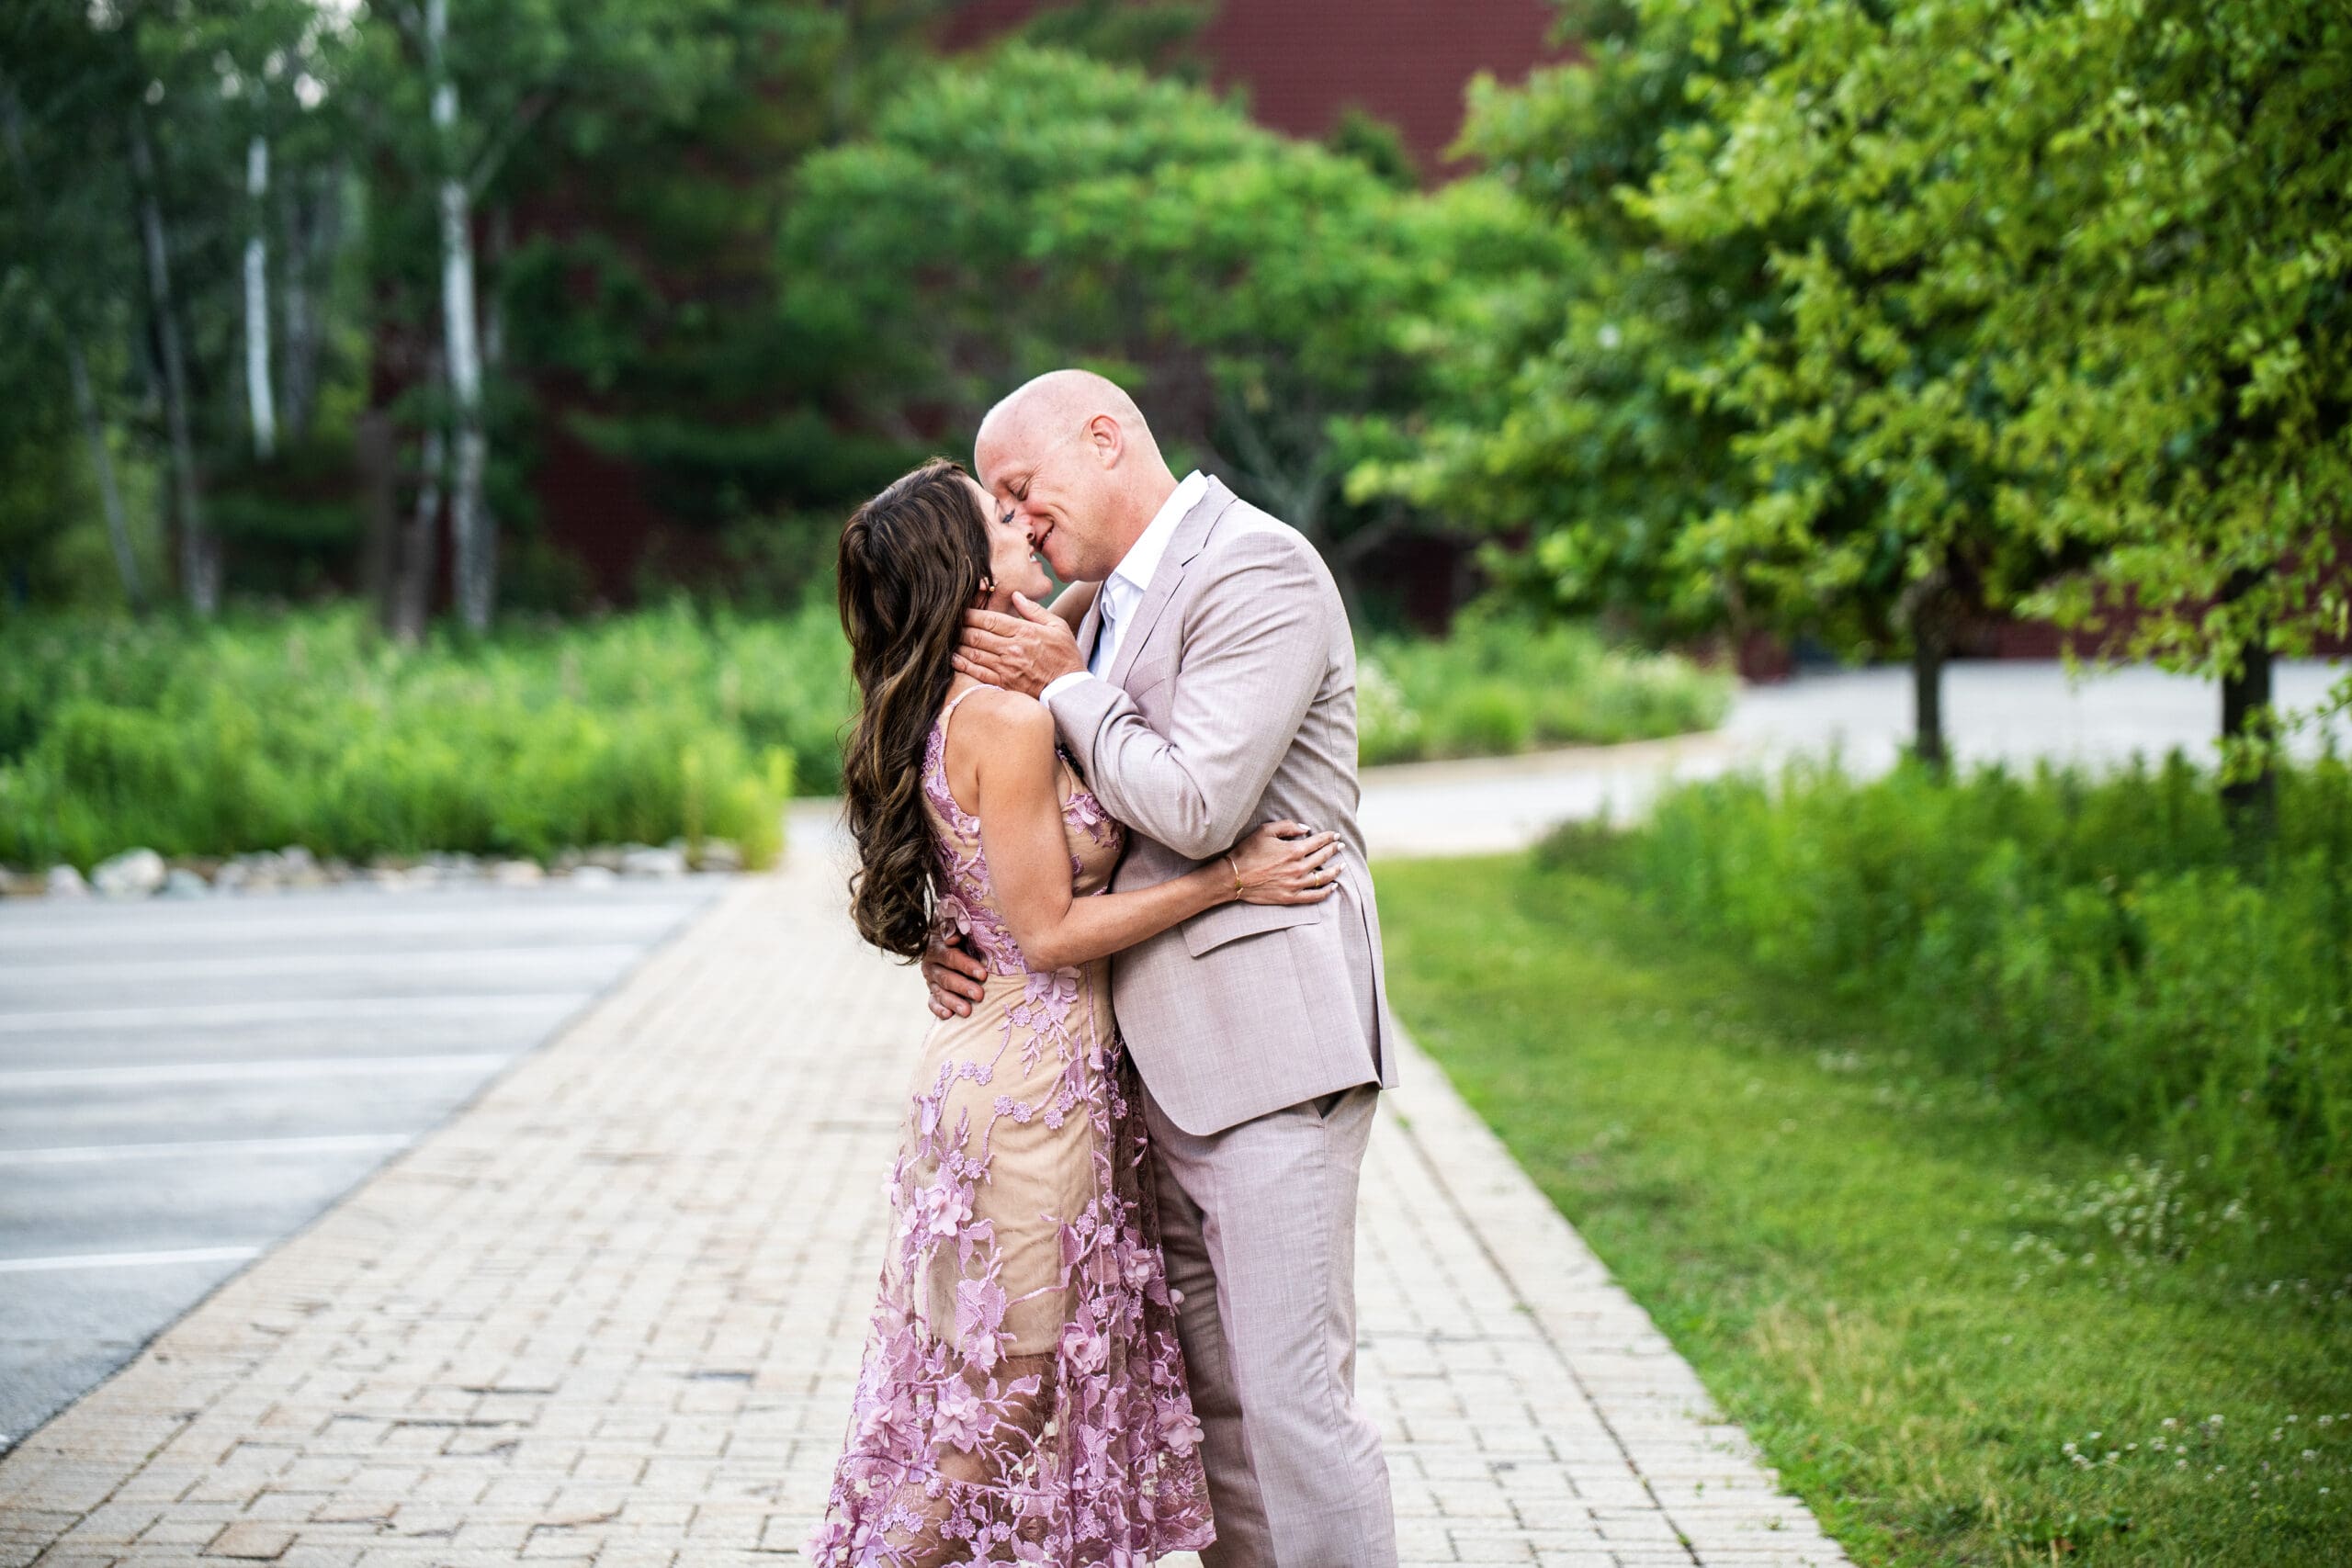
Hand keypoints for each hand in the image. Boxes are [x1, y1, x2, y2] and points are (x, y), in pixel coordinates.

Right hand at [922, 920, 988, 1018]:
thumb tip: (952, 938)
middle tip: (979, 995)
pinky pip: (932, 1003)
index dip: (966, 966)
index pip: (950, 957)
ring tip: (968, 1011)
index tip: (983, 974)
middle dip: (963, 987)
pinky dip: (939, 1009)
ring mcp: (931, 980)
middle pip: (946, 978)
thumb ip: (953, 928)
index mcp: (936, 948)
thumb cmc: (960, 935)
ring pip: (940, 992)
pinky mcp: (932, 992)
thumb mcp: (956, 927)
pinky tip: (949, 1015)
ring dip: (953, 1002)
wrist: (947, 942)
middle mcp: (930, 965)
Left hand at [955, 594, 1085, 697]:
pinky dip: (963, 664)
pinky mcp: (1003, 684)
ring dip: (958, 644)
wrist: (1069, 690)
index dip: (971, 613)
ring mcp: (1006, 668)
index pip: (990, 619)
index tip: (961, 609)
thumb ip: (1034, 610)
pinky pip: (977, 672)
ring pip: (973, 652)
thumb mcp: (1057, 626)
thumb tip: (1015, 595)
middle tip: (949, 621)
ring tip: (948, 637)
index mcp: (1024, 632)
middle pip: (976, 634)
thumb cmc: (1065, 657)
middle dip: (960, 627)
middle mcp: (1011, 649)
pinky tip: (954, 657)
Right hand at [1227, 821, 1342, 904]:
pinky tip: (1333, 887)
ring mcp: (1295, 884)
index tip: (1335, 835)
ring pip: (1323, 878)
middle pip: (1323, 858)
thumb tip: (1306, 829)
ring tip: (1342, 866)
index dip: (1329, 837)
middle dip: (1334, 850)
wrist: (1233, 877)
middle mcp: (1298, 868)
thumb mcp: (1265, 831)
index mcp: (1293, 850)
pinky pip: (1314, 896)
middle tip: (1341, 846)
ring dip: (1335, 871)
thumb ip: (1288, 826)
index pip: (1318, 842)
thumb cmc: (1248, 852)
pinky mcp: (1290, 897)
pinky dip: (1326, 892)